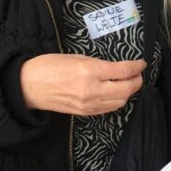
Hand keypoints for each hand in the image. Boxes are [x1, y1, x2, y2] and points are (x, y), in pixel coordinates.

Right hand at [20, 54, 145, 116]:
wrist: (29, 86)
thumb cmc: (48, 66)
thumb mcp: (76, 57)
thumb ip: (99, 64)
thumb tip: (117, 69)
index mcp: (89, 71)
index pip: (122, 71)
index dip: (136, 67)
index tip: (141, 63)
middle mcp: (91, 90)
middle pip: (126, 89)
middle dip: (137, 81)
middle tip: (139, 74)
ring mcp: (88, 104)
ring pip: (119, 102)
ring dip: (128, 92)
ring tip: (129, 83)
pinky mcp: (84, 112)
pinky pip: (108, 109)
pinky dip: (117, 101)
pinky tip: (117, 93)